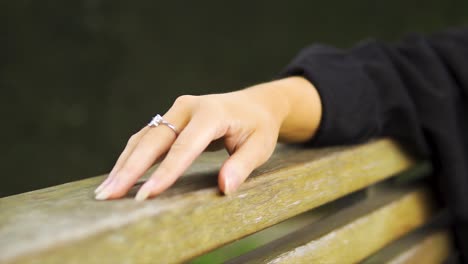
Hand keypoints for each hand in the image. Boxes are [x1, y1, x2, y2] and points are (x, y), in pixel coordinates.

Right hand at [94, 77, 321, 200]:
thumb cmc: (258, 127)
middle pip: (153, 140)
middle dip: (130, 169)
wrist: (254, 104)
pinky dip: (131, 157)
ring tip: (105, 191)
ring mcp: (176, 111)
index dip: (164, 173)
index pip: (184, 148)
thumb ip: (242, 165)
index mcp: (211, 113)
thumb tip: (225, 188)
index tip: (146, 196)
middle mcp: (188, 108)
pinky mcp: (170, 118)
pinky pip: (146, 138)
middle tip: (108, 195)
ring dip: (124, 164)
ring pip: (143, 138)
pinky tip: (119, 175)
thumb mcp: (260, 145)